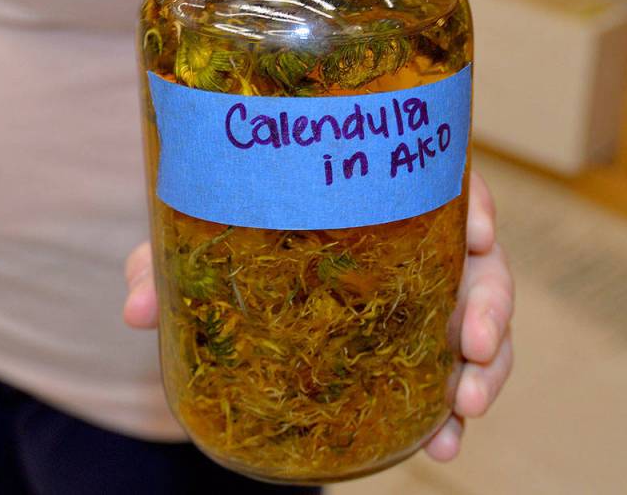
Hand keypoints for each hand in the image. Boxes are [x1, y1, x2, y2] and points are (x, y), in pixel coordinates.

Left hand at [124, 171, 513, 460]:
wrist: (240, 286)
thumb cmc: (233, 239)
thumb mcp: (202, 243)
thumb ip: (169, 263)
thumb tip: (135, 309)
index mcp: (380, 194)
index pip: (443, 182)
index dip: (475, 202)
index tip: (481, 230)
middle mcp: (417, 243)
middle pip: (482, 261)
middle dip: (491, 302)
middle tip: (472, 339)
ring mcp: (425, 297)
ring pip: (482, 322)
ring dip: (488, 365)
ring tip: (466, 408)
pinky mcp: (417, 347)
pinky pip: (453, 375)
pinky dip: (452, 413)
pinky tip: (442, 445)